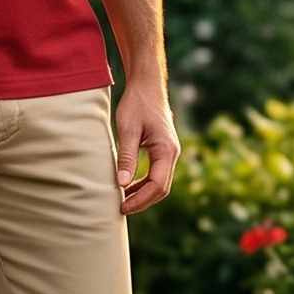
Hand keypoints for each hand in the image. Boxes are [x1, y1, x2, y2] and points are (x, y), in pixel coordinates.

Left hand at [114, 74, 179, 215]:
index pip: (157, 185)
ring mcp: (169, 152)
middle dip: (143, 202)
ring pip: (160, 183)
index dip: (140, 200)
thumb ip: (127, 157)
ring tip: (123, 201)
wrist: (147, 84)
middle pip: (162, 189)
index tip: (122, 207)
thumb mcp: (128, 129)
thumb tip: (122, 184)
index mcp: (166, 150)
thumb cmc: (137, 103)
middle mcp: (172, 153)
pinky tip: (129, 186)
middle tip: (121, 209)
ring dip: (144, 194)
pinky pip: (157, 173)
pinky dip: (144, 183)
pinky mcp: (163, 149)